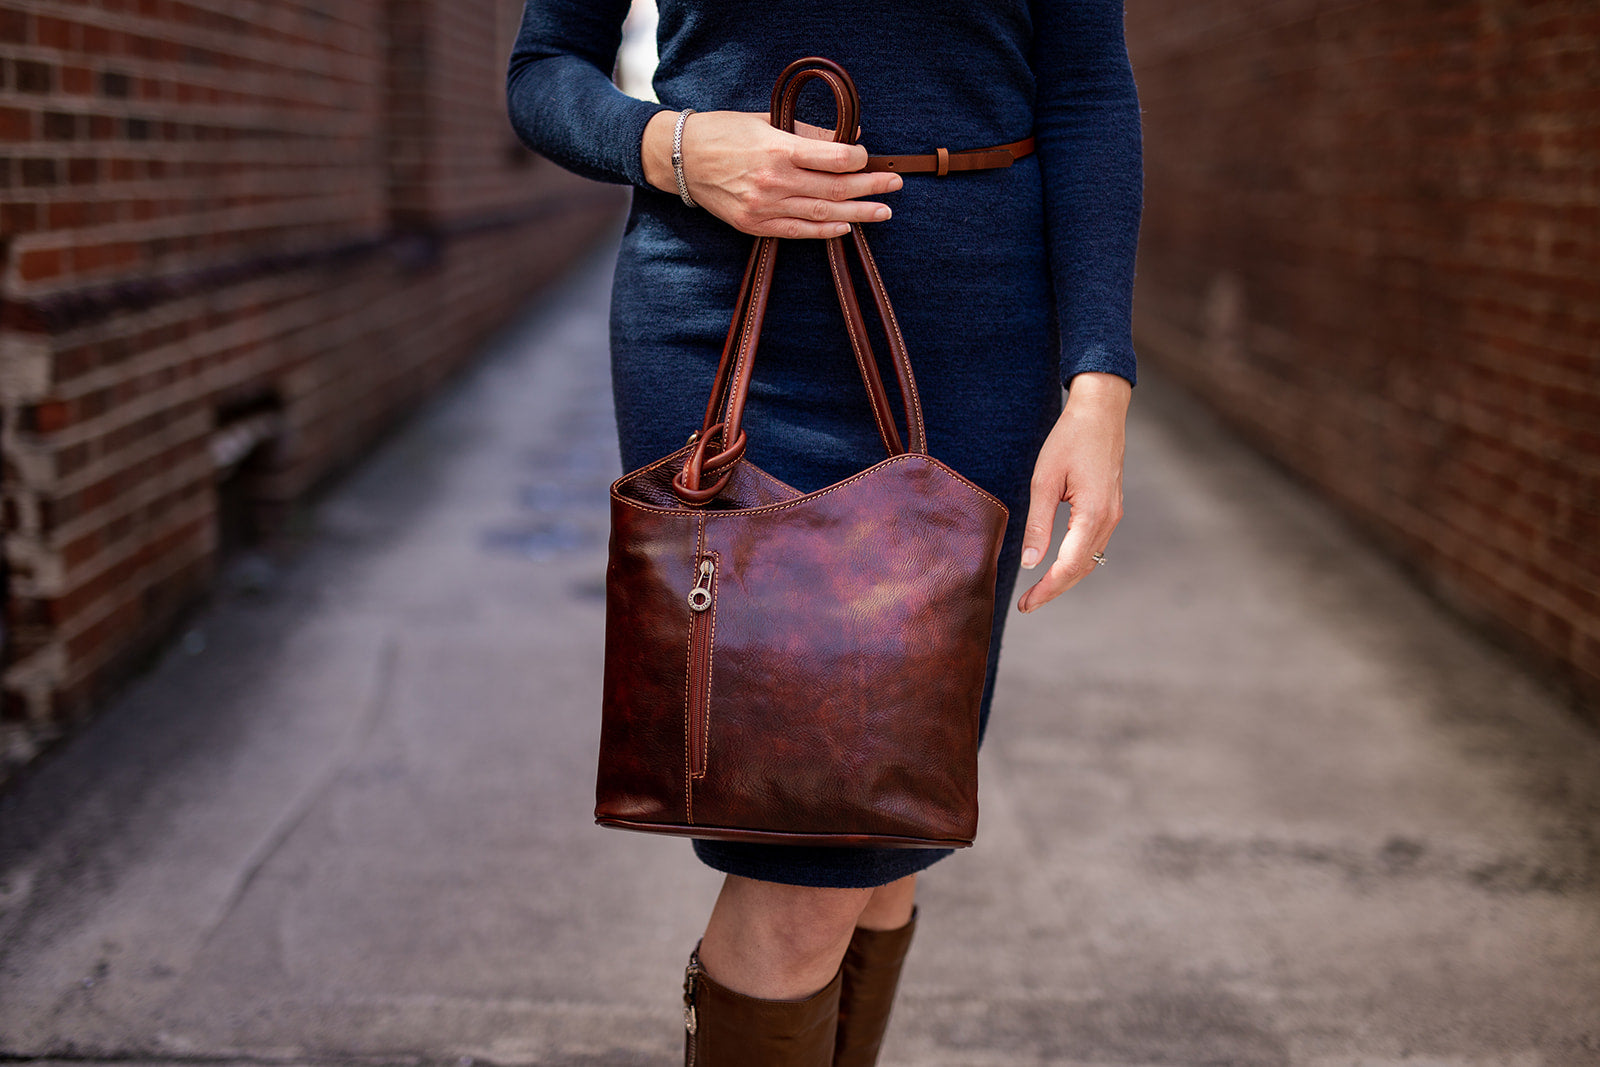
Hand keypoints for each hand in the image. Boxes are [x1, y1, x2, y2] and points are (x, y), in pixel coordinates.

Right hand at [641, 109, 902, 237]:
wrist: (682, 159)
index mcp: (778, 149)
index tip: (870, 156)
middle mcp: (774, 180)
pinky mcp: (755, 225)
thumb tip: (849, 138)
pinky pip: (798, 231)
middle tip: (895, 185)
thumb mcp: (766, 120)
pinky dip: (825, 231)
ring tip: (883, 212)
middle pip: (834, 188)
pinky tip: (846, 227)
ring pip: (822, 213)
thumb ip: (808, 132)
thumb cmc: (725, 132)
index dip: (858, 158)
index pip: (833, 157)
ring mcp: (765, 206)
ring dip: (857, 213)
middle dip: (870, 186)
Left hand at [1016, 372, 1130, 613]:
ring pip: (1090, 561)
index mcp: (1093, 514)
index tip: (1027, 604)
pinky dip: (1075, 563)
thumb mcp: (1045, 481)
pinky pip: (1094, 546)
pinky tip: (1057, 567)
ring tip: (1039, 591)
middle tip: (1028, 605)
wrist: (1101, 413)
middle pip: (1081, 570)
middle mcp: (1108, 519)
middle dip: (1054, 590)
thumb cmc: (1070, 440)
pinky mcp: (1110, 510)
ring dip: (1065, 579)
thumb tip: (1031, 563)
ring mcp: (1113, 516)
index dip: (1047, 589)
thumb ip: (1039, 524)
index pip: (1069, 566)